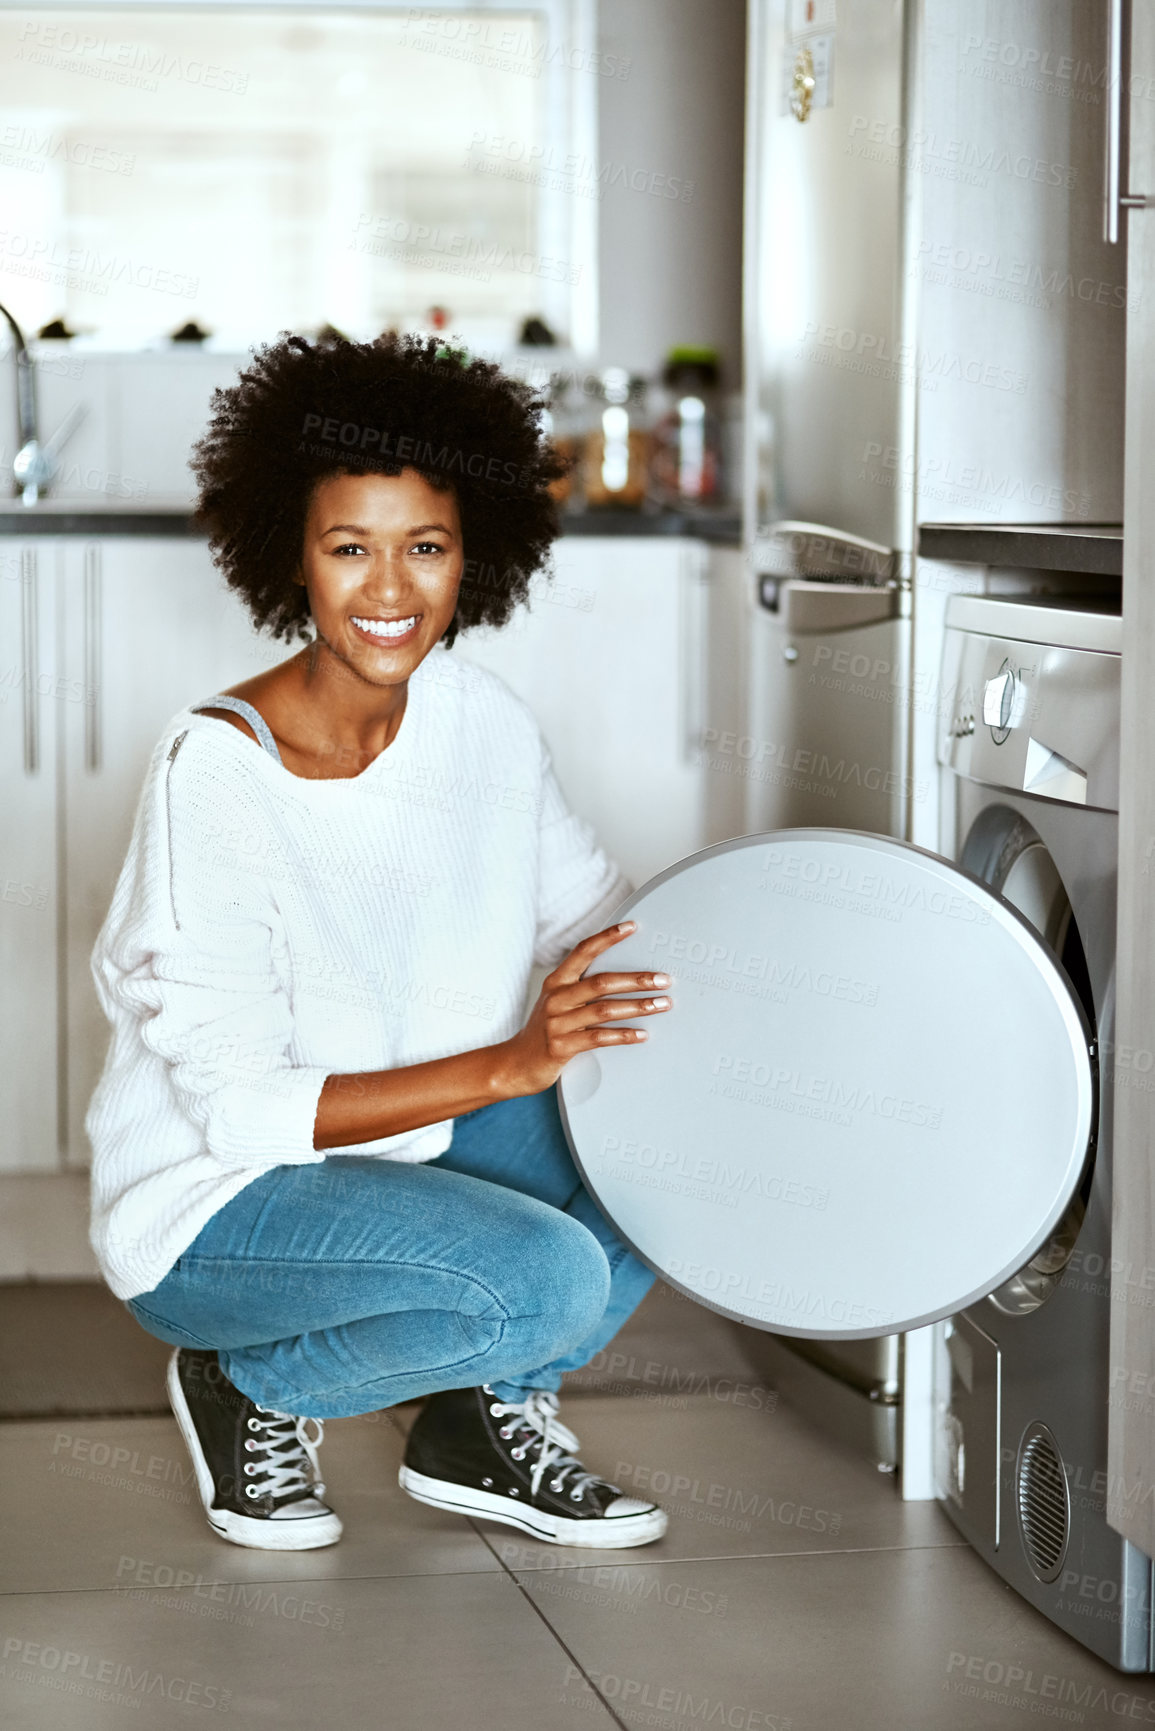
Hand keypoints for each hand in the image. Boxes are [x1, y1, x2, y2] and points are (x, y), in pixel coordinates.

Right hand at [494, 920, 671, 1096]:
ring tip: (662, 1004)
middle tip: (663, 979)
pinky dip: (624, 1035)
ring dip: (638, 1006)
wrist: (516, 1064)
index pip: (584, 951)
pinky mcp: (562, 1046)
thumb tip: (625, 977)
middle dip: (637, 979)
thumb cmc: (545, 1030)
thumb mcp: (558, 1002)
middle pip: (602, 982)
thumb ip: (582, 987)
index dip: (608, 937)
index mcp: (556, 981)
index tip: (633, 927)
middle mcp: (557, 998)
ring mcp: (558, 1022)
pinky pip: (599, 1038)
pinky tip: (643, 1035)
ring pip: (605, 1010)